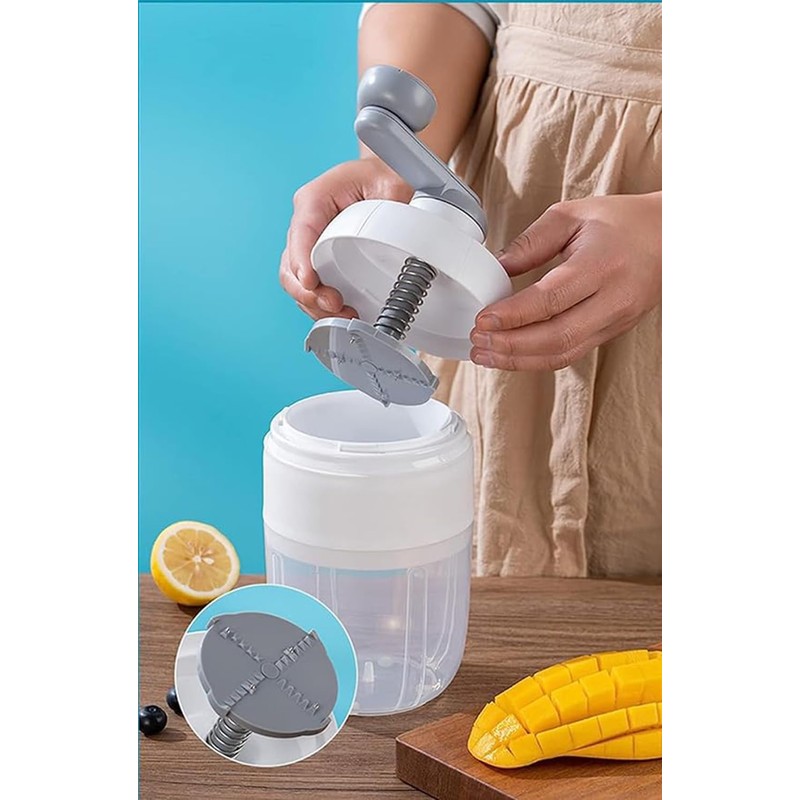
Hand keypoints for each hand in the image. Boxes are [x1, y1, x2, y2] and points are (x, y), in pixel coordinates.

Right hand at [279, 158, 412, 319]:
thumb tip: (397, 235)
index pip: (301, 232)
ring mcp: (310, 243)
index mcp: (315, 199)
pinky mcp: (319, 259)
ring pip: (296, 282)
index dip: (302, 261)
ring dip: (313, 304)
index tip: (311, 282)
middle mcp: (306, 222)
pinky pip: (310, 287)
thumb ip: (392, 203)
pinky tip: (341, 312)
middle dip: (307, 292)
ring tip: (341, 314)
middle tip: (333, 304)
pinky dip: (320, 304)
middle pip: (289, 265)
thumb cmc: (382, 176)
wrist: (383, 176)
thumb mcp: (391, 183)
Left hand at [470, 193, 661, 370]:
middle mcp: (612, 299)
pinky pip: (571, 354)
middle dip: (511, 345)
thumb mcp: (574, 215)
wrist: (673, 236)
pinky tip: (510, 355)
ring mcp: (615, 321)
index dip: (514, 315)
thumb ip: (532, 242)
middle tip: (477, 342)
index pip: (551, 299)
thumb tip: (496, 268)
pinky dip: (536, 359)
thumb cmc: (623, 222)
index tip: (482, 319)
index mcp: (602, 264)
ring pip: (564, 353)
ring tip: (485, 355)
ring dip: (519, 360)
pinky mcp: (612, 333)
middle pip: (557, 336)